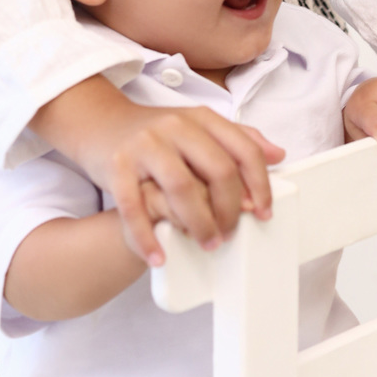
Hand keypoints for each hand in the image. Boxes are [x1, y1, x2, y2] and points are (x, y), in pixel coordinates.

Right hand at [32, 76, 283, 264]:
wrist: (98, 122)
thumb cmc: (154, 133)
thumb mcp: (197, 127)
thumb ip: (238, 138)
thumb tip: (278, 154)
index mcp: (200, 118)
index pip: (243, 150)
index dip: (260, 184)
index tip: (263, 212)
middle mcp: (175, 127)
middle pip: (217, 171)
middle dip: (230, 210)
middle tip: (230, 234)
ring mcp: (145, 145)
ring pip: (181, 188)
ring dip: (198, 223)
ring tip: (206, 243)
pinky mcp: (117, 165)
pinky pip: (135, 206)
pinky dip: (148, 237)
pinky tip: (158, 257)